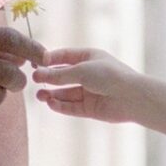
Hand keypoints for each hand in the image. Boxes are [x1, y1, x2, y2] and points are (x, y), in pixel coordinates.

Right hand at [31, 48, 145, 122]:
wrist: (132, 97)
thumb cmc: (109, 76)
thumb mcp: (81, 71)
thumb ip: (58, 75)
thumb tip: (37, 74)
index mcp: (88, 57)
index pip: (63, 56)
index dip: (48, 60)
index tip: (33, 64)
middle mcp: (88, 74)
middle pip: (63, 76)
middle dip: (48, 79)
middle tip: (33, 81)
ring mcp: (89, 92)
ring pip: (65, 93)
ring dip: (52, 94)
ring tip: (40, 96)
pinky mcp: (90, 108)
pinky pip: (71, 107)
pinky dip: (60, 106)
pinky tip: (50, 103)